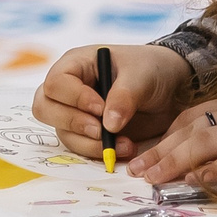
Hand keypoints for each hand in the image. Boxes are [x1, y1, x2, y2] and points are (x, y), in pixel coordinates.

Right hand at [33, 43, 190, 162]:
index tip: (100, 109)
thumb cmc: (151, 70)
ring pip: (62, 133)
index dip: (74, 99)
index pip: (56, 83)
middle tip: (100, 130)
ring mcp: (76, 112)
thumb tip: (108, 124)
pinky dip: (99, 152)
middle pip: (45, 108)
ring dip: (90, 143)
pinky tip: (125, 148)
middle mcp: (69, 89)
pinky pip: (80, 147)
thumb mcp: (142, 76)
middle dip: (72, 123)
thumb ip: (124, 96)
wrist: (171, 90)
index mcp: (76, 64)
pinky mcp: (89, 133)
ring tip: (124, 144)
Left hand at [126, 87, 216, 190]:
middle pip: (189, 133)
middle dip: (161, 153)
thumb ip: (216, 132)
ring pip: (208, 141)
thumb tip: (181, 160)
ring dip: (178, 160)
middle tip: (138, 173)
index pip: (184, 122)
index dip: (160, 141)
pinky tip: (199, 178)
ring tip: (158, 177)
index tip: (138, 160)